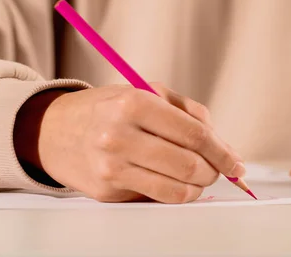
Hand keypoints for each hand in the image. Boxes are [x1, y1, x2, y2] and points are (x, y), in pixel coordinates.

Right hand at [14, 83, 244, 202]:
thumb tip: (221, 144)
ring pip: (176, 190)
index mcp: (133, 104)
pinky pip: (155, 198)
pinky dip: (174, 193)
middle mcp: (119, 136)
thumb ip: (188, 112)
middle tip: (218, 170)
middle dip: (213, 172)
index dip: (222, 153)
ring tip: (198, 177)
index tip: (237, 163)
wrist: (54, 130)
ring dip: (197, 187)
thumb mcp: (146, 92)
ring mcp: (111, 167)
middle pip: (189, 166)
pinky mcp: (107, 192)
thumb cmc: (108, 109)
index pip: (194, 135)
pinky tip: (172, 181)